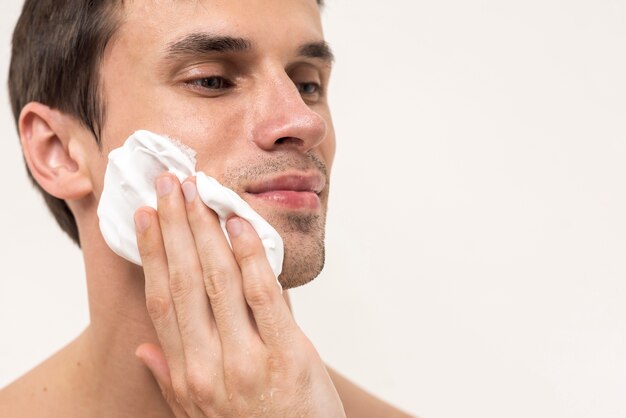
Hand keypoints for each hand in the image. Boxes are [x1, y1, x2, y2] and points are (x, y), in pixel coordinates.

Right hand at [133, 173, 344, 416]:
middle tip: (168, 184)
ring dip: (204, 230)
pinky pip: (263, 295)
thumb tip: (142, 350)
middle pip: (184, 281)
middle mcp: (209, 366)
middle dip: (174, 226)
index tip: (144, 217)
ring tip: (197, 191)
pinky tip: (238, 224)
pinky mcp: (288, 355)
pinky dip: (249, 256)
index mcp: (187, 375)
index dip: (152, 254)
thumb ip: (171, 379)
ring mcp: (247, 360)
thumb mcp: (200, 414)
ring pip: (218, 281)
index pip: (161, 301)